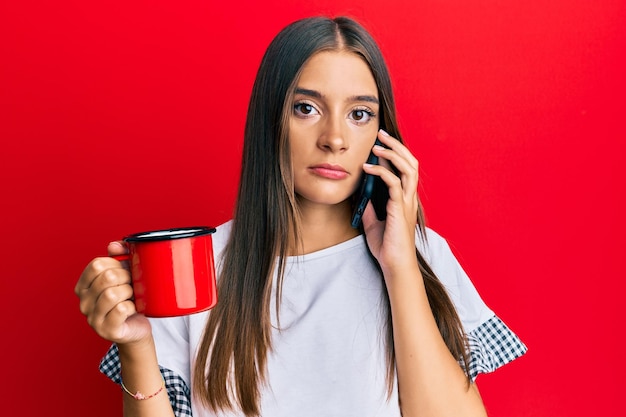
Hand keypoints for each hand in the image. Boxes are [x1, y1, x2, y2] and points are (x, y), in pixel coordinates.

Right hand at [75, 242, 151, 344]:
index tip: (126, 270)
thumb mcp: (125, 274)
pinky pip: (121, 310)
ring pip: (112, 294)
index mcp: (83, 286)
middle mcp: (83, 303)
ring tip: (133, 296)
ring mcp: (93, 319)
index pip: (97, 265)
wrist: (138, 326)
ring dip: (130, 292)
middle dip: (127, 277)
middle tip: (133, 283)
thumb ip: (119, 255)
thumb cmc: (130, 297)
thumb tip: (114, 245)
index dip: (117, 263)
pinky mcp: (106, 330)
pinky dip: (133, 306)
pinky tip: (134, 309)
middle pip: (107, 277)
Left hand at [361, 129, 418, 274]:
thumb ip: (369, 206)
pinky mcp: (400, 208)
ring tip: (376, 145)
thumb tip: (359, 194)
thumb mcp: (373, 222)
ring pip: (407, 168)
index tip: (380, 143)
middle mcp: (409, 197)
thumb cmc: (387, 246)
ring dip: (391, 153)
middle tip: (381, 134)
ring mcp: (407, 202)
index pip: (405, 168)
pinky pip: (393, 183)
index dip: (396, 153)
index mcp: (405, 198)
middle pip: (410, 162)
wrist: (394, 264)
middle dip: (396, 145)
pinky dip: (381, 171)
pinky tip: (367, 168)